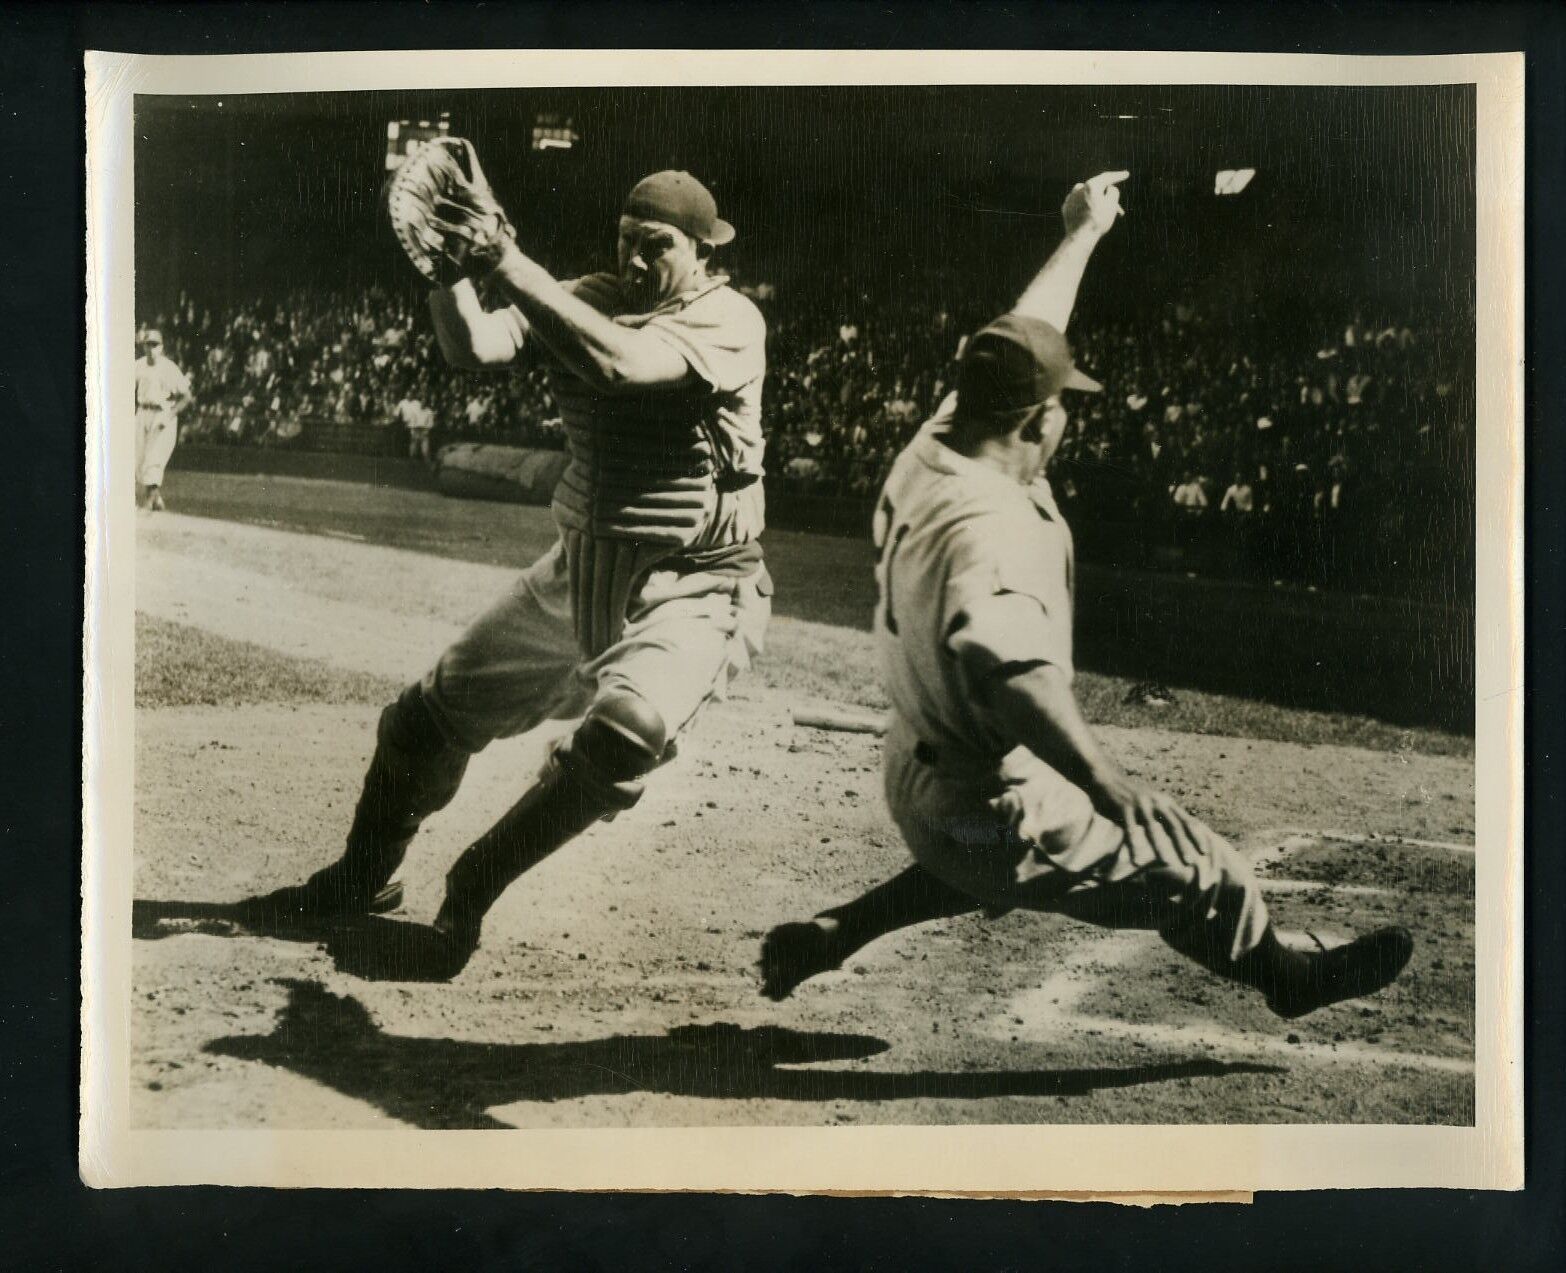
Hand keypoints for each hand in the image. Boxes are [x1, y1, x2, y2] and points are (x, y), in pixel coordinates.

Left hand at [1061, 170, 1128, 239]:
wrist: (1079, 238)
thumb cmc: (1098, 221)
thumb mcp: (1112, 204)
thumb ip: (1113, 191)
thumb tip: (1108, 188)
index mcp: (1091, 185)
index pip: (1107, 177)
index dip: (1118, 176)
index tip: (1126, 174)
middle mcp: (1079, 188)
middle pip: (1097, 188)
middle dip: (1107, 195)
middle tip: (1117, 206)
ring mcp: (1071, 198)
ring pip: (1088, 195)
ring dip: (1096, 201)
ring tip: (1103, 213)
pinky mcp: (1066, 207)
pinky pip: (1079, 203)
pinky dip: (1086, 206)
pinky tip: (1090, 214)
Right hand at [1092, 772, 1207, 871]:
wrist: (1108, 778)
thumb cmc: (1133, 795)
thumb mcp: (1154, 801)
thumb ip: (1166, 813)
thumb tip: (1183, 830)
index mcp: (1166, 802)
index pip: (1186, 821)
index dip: (1197, 836)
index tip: (1205, 852)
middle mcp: (1157, 802)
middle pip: (1173, 825)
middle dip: (1183, 844)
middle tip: (1191, 862)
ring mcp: (1140, 804)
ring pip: (1153, 828)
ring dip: (1161, 846)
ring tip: (1168, 862)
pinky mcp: (1124, 808)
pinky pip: (1130, 829)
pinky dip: (1134, 845)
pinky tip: (1136, 861)